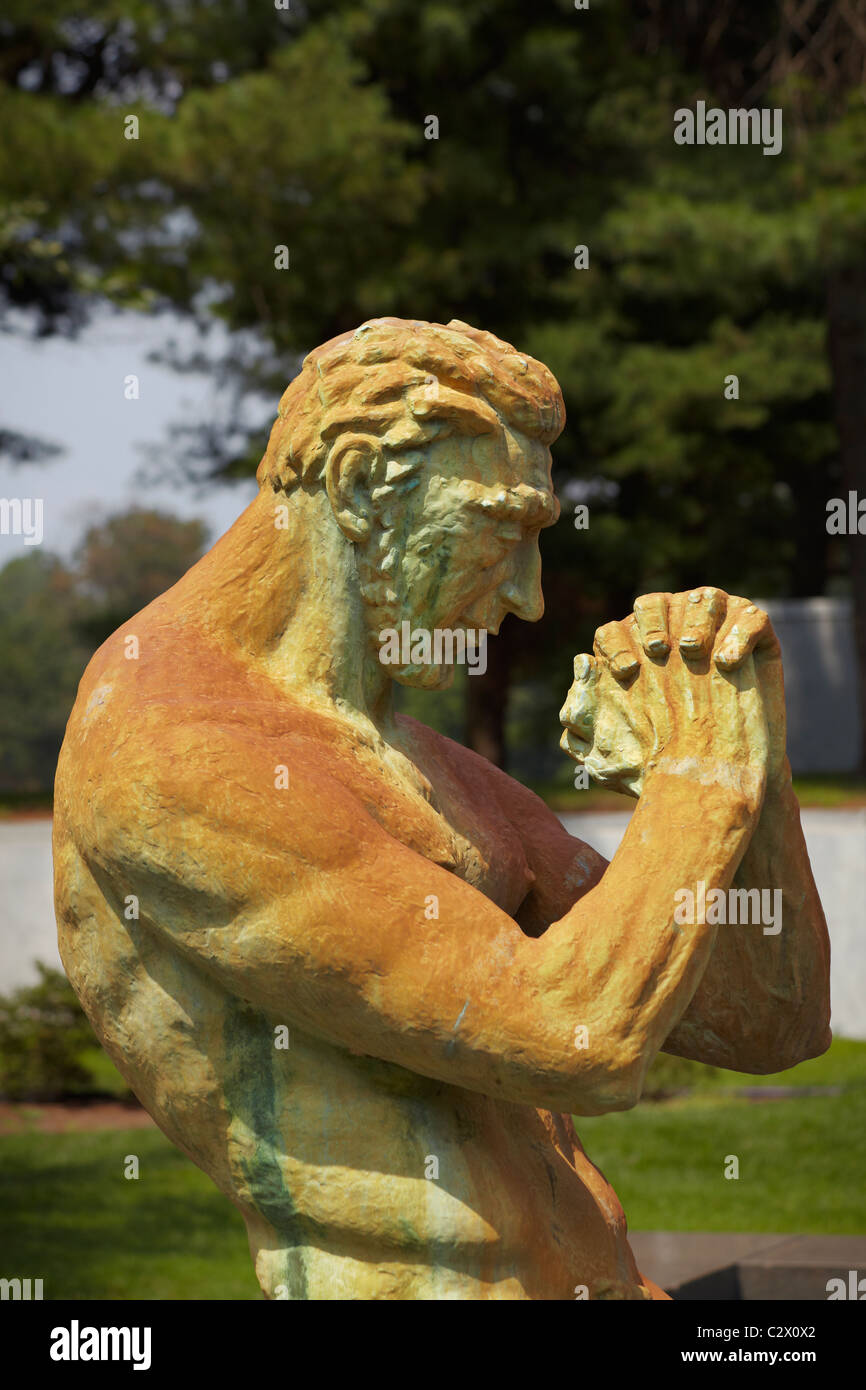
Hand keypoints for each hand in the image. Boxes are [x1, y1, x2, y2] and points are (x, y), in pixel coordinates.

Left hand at [560, 588, 776, 810]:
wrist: (720, 780)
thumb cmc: (664, 763)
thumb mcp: (610, 752)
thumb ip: (583, 713)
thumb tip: (581, 662)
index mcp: (633, 654)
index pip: (615, 629)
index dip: (615, 644)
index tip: (625, 673)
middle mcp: (672, 635)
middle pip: (654, 603)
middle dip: (653, 620)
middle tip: (658, 649)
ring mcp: (716, 632)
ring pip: (705, 597)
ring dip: (698, 617)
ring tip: (693, 650)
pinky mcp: (758, 641)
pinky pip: (752, 617)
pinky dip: (741, 632)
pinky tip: (728, 663)